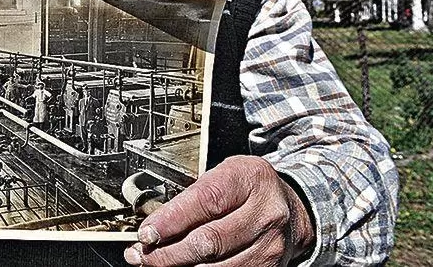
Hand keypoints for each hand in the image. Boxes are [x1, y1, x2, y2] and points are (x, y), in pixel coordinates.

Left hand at [124, 156, 313, 265]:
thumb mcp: (224, 175)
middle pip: (209, 240)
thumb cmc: (248, 188)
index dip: (171, 220)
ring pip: (217, 265)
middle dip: (168, 252)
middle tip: (141, 254)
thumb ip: (194, 195)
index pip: (205, 201)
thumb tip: (155, 223)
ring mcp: (270, 244)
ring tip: (154, 263)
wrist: (290, 208)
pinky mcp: (270, 266)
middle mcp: (265, 213)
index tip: (146, 232)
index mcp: (250, 179)